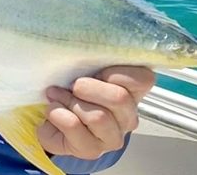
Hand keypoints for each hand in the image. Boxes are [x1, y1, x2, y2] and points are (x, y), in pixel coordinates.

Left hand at [38, 66, 154, 159]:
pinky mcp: (92, 150)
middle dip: (89, 87)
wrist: (52, 117)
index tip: (98, 70)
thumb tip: (82, 44)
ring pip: (98, 116)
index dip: (118, 72)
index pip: (144, 79)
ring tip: (57, 96)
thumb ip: (93, 59)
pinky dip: (58, 113)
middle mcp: (128, 117)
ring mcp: (112, 137)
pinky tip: (53, 110)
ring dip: (70, 101)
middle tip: (74, 85)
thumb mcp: (85, 68)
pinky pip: (75, 127)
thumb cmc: (72, 89)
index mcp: (132, 92)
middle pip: (119, 98)